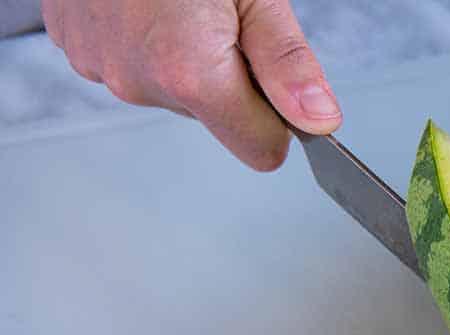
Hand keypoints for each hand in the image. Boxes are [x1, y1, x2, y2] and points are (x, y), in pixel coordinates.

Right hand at [42, 0, 339, 169]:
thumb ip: (287, 63)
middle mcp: (138, 82)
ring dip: (184, 60)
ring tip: (177, 4)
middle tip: (219, 17)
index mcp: (189, 74)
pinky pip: (131, 64)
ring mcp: (100, 65)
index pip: (260, 150)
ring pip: (172, 91)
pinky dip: (145, 42)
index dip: (278, 120)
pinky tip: (146, 4)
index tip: (277, 83)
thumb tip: (319, 120)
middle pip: (215, 117)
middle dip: (229, 80)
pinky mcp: (75, 47)